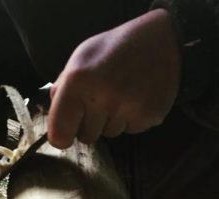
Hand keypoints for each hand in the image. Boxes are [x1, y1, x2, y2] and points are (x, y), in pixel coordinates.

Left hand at [48, 8, 180, 148]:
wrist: (163, 41)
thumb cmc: (116, 49)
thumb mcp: (82, 57)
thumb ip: (64, 86)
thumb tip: (54, 117)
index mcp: (78, 80)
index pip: (59, 134)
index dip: (62, 135)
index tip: (66, 132)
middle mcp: (101, 97)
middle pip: (86, 137)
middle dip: (90, 124)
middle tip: (102, 99)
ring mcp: (126, 109)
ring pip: (108, 134)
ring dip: (112, 120)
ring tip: (122, 94)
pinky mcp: (147, 117)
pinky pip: (129, 131)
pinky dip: (131, 119)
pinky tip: (136, 98)